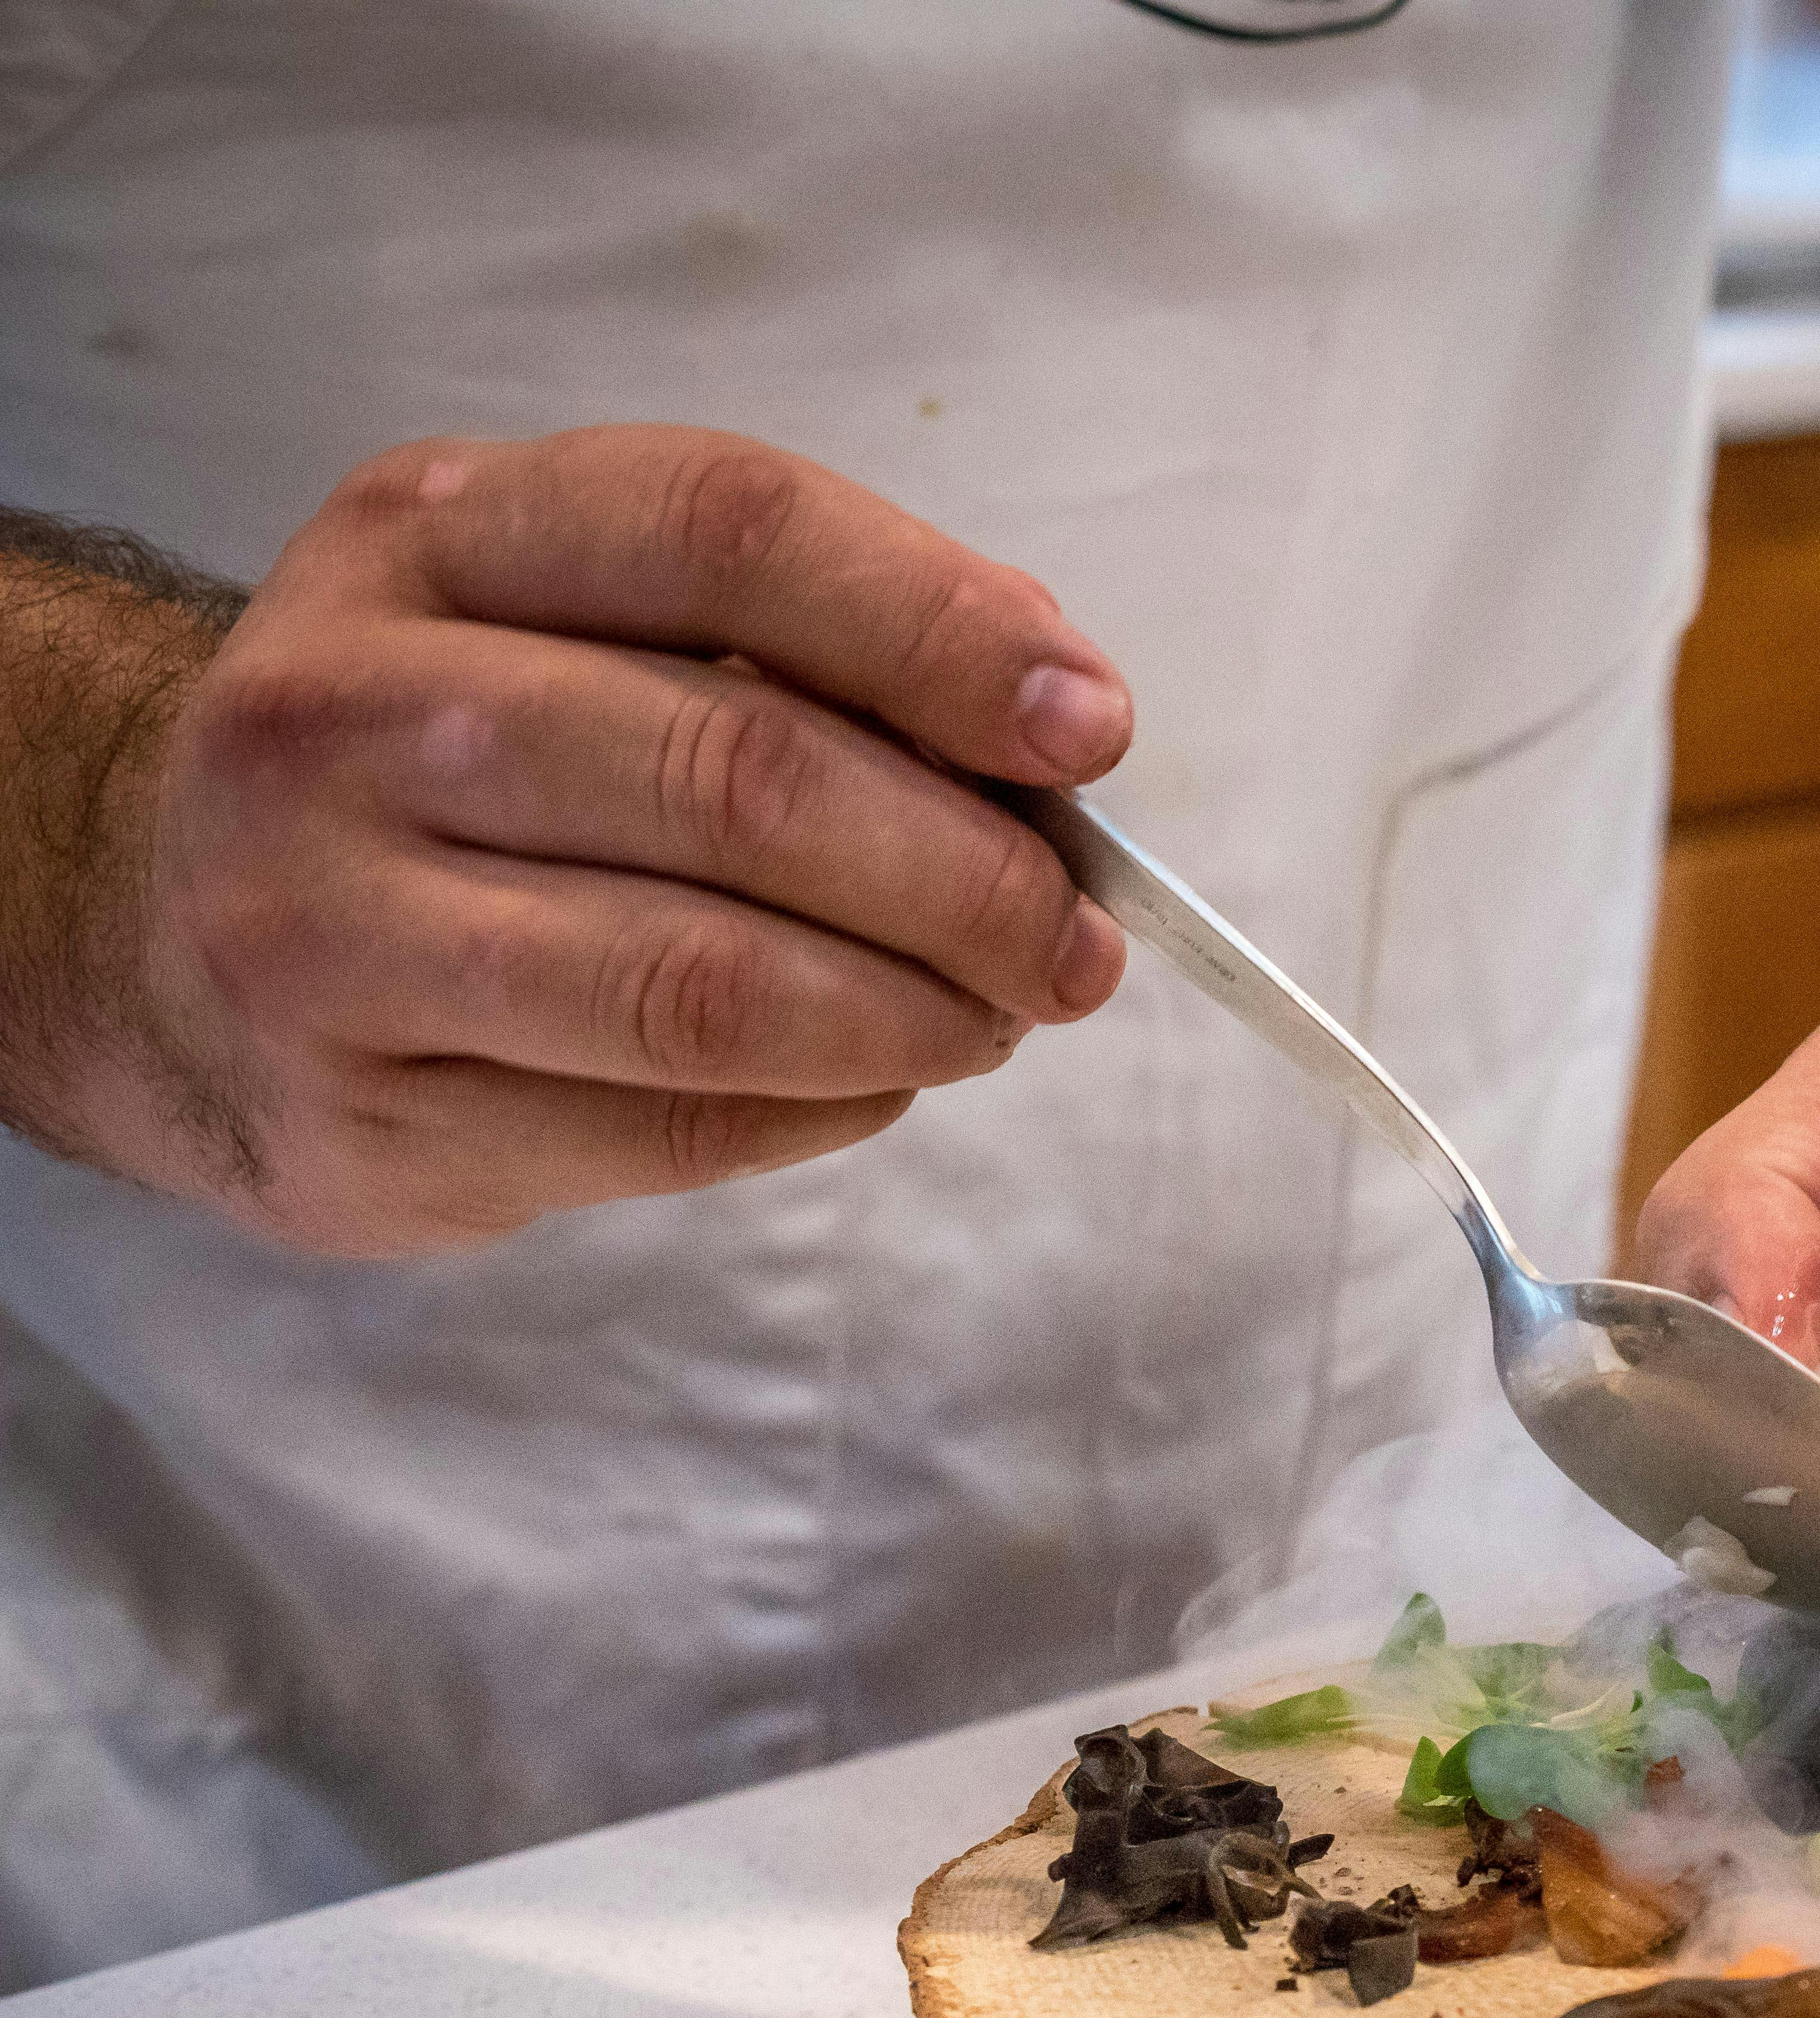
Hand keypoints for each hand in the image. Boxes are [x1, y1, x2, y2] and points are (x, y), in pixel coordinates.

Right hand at [28, 426, 1129, 1254]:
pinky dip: (827, 1109)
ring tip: (1000, 1015)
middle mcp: (344, 709)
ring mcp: (324, 922)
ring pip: (707, 982)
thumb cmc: (455, 765)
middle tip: (1079, 942)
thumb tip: (1054, 713)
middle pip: (741, 776)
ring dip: (914, 1012)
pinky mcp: (361, 1115)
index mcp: (433, 537)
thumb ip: (804, 643)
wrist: (166, 929)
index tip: (1091, 731)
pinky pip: (670, 1122)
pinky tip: (872, 1079)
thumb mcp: (586, 628)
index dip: (938, 630)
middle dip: (968, 876)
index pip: (727, 531)